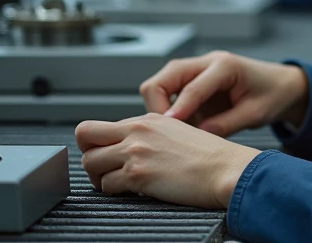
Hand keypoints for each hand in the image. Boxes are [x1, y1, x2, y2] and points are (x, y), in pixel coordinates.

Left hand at [77, 114, 260, 208]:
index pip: (98, 126)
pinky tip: (134, 191)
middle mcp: (138, 131)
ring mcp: (136, 151)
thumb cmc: (211, 157)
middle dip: (89, 157)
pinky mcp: (138, 174)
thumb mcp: (177, 133)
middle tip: (104, 170)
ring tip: (118, 184)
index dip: (96, 144)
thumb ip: (151, 135)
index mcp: (147, 119)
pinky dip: (115, 193)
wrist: (227, 169)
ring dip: (99, 178)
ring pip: (89, 163)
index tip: (106, 155)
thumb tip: (130, 147)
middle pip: (84, 137)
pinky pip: (106, 186)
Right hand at [139, 50, 308, 136]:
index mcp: (225, 66)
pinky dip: (167, 111)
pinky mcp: (193, 82)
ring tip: (174, 133)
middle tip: (165, 134)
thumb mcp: (255, 114)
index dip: (177, 109)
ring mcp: (197, 71)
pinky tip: (181, 129)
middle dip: (158, 106)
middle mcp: (206, 63)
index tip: (167, 128)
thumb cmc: (273, 95)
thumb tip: (197, 138)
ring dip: (160, 109)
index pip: (192, 87)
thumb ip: (226, 124)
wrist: (283, 85)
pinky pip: (168, 94)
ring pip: (160, 84)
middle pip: (163, 78)